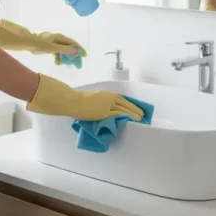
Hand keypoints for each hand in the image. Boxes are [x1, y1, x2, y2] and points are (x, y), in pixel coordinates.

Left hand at [0, 19, 87, 62]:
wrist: (26, 42)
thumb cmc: (39, 44)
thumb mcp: (53, 48)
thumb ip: (64, 50)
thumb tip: (75, 51)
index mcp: (60, 38)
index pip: (73, 43)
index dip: (80, 49)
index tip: (84, 56)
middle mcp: (58, 38)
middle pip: (69, 46)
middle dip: (73, 55)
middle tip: (77, 63)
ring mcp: (53, 41)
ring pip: (63, 50)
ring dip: (65, 57)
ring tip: (65, 64)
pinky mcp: (48, 45)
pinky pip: (57, 51)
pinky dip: (58, 56)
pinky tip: (57, 62)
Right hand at [26, 74, 143, 121]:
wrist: (73, 101)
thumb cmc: (79, 100)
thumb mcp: (93, 98)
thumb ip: (101, 102)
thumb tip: (104, 110)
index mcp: (107, 94)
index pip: (122, 99)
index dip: (131, 104)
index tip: (136, 108)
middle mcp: (110, 97)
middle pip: (126, 104)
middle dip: (135, 109)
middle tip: (142, 115)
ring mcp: (108, 105)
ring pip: (125, 109)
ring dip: (134, 114)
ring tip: (140, 119)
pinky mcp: (105, 112)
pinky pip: (119, 115)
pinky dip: (127, 117)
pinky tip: (132, 121)